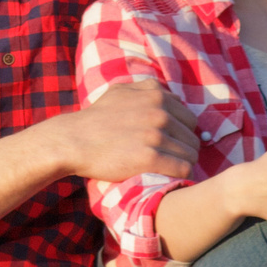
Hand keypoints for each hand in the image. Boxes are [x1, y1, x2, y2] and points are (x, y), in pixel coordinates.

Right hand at [49, 81, 201, 182]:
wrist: (73, 140)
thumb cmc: (96, 118)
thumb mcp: (120, 91)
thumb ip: (146, 88)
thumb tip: (168, 94)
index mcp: (156, 95)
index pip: (190, 118)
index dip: (182, 133)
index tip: (172, 144)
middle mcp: (159, 112)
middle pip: (193, 138)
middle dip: (185, 149)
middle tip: (172, 160)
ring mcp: (155, 135)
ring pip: (191, 155)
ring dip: (184, 164)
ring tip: (171, 171)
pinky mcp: (149, 158)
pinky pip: (182, 169)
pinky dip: (181, 176)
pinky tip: (172, 179)